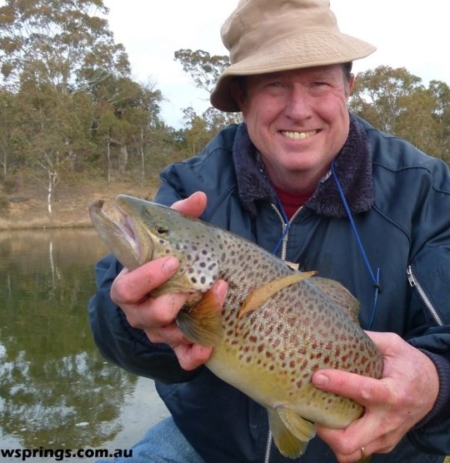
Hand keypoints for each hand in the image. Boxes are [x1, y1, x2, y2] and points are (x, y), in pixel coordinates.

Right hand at [110, 192, 219, 369]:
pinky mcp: (177, 344)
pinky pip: (182, 358)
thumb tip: (199, 197)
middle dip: (169, 305)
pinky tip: (208, 348)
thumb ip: (179, 216)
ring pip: (167, 336)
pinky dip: (193, 356)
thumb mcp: (170, 235)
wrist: (171, 283)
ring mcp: (158, 330)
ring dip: (192, 322)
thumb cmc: (166, 257)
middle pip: (146, 317)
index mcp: (131, 284)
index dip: (146, 278)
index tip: (172, 263)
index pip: (126, 287)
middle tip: (192, 291)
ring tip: (217, 301)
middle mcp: (140, 311)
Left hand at [312, 332, 438, 461]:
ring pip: (351, 452)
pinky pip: (358, 451)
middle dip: (326, 431)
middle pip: (350, 441)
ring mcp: (387, 437)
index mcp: (393, 392)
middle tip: (315, 411)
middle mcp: (388, 420)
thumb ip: (368, 339)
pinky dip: (343, 440)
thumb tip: (338, 332)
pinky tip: (339, 421)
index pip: (364, 392)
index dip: (338, 384)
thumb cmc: (410, 365)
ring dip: (332, 438)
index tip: (318, 377)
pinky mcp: (385, 445)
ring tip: (324, 417)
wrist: (435, 390)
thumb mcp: (394, 345)